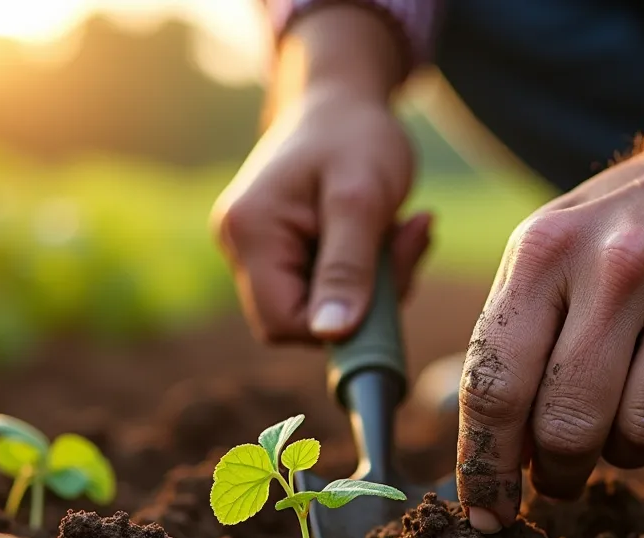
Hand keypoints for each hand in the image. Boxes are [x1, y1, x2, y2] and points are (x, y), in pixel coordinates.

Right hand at [211, 7, 428, 344]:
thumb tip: (333, 335)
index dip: (336, 324)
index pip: (282, 322)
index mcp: (250, 232)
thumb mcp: (362, 198)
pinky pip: (324, 286)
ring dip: (370, 284)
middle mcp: (240, 245)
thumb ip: (347, 267)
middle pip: (298, 319)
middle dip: (360, 300)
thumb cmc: (354, 135)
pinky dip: (365, 273)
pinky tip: (386, 232)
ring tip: (399, 230)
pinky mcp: (281, 249)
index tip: (388, 286)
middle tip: (403, 245)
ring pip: (317, 306)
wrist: (343, 97)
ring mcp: (257, 249)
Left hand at [455, 138, 643, 530]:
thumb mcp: (545, 256)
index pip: (496, 385)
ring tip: (625, 414)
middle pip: (570, 423)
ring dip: (628, 450)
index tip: (485, 515)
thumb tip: (498, 463)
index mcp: (545, 252)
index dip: (484, 465)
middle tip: (559, 474)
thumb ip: (512, 348)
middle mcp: (621, 264)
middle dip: (558, 470)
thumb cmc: (618, 231)